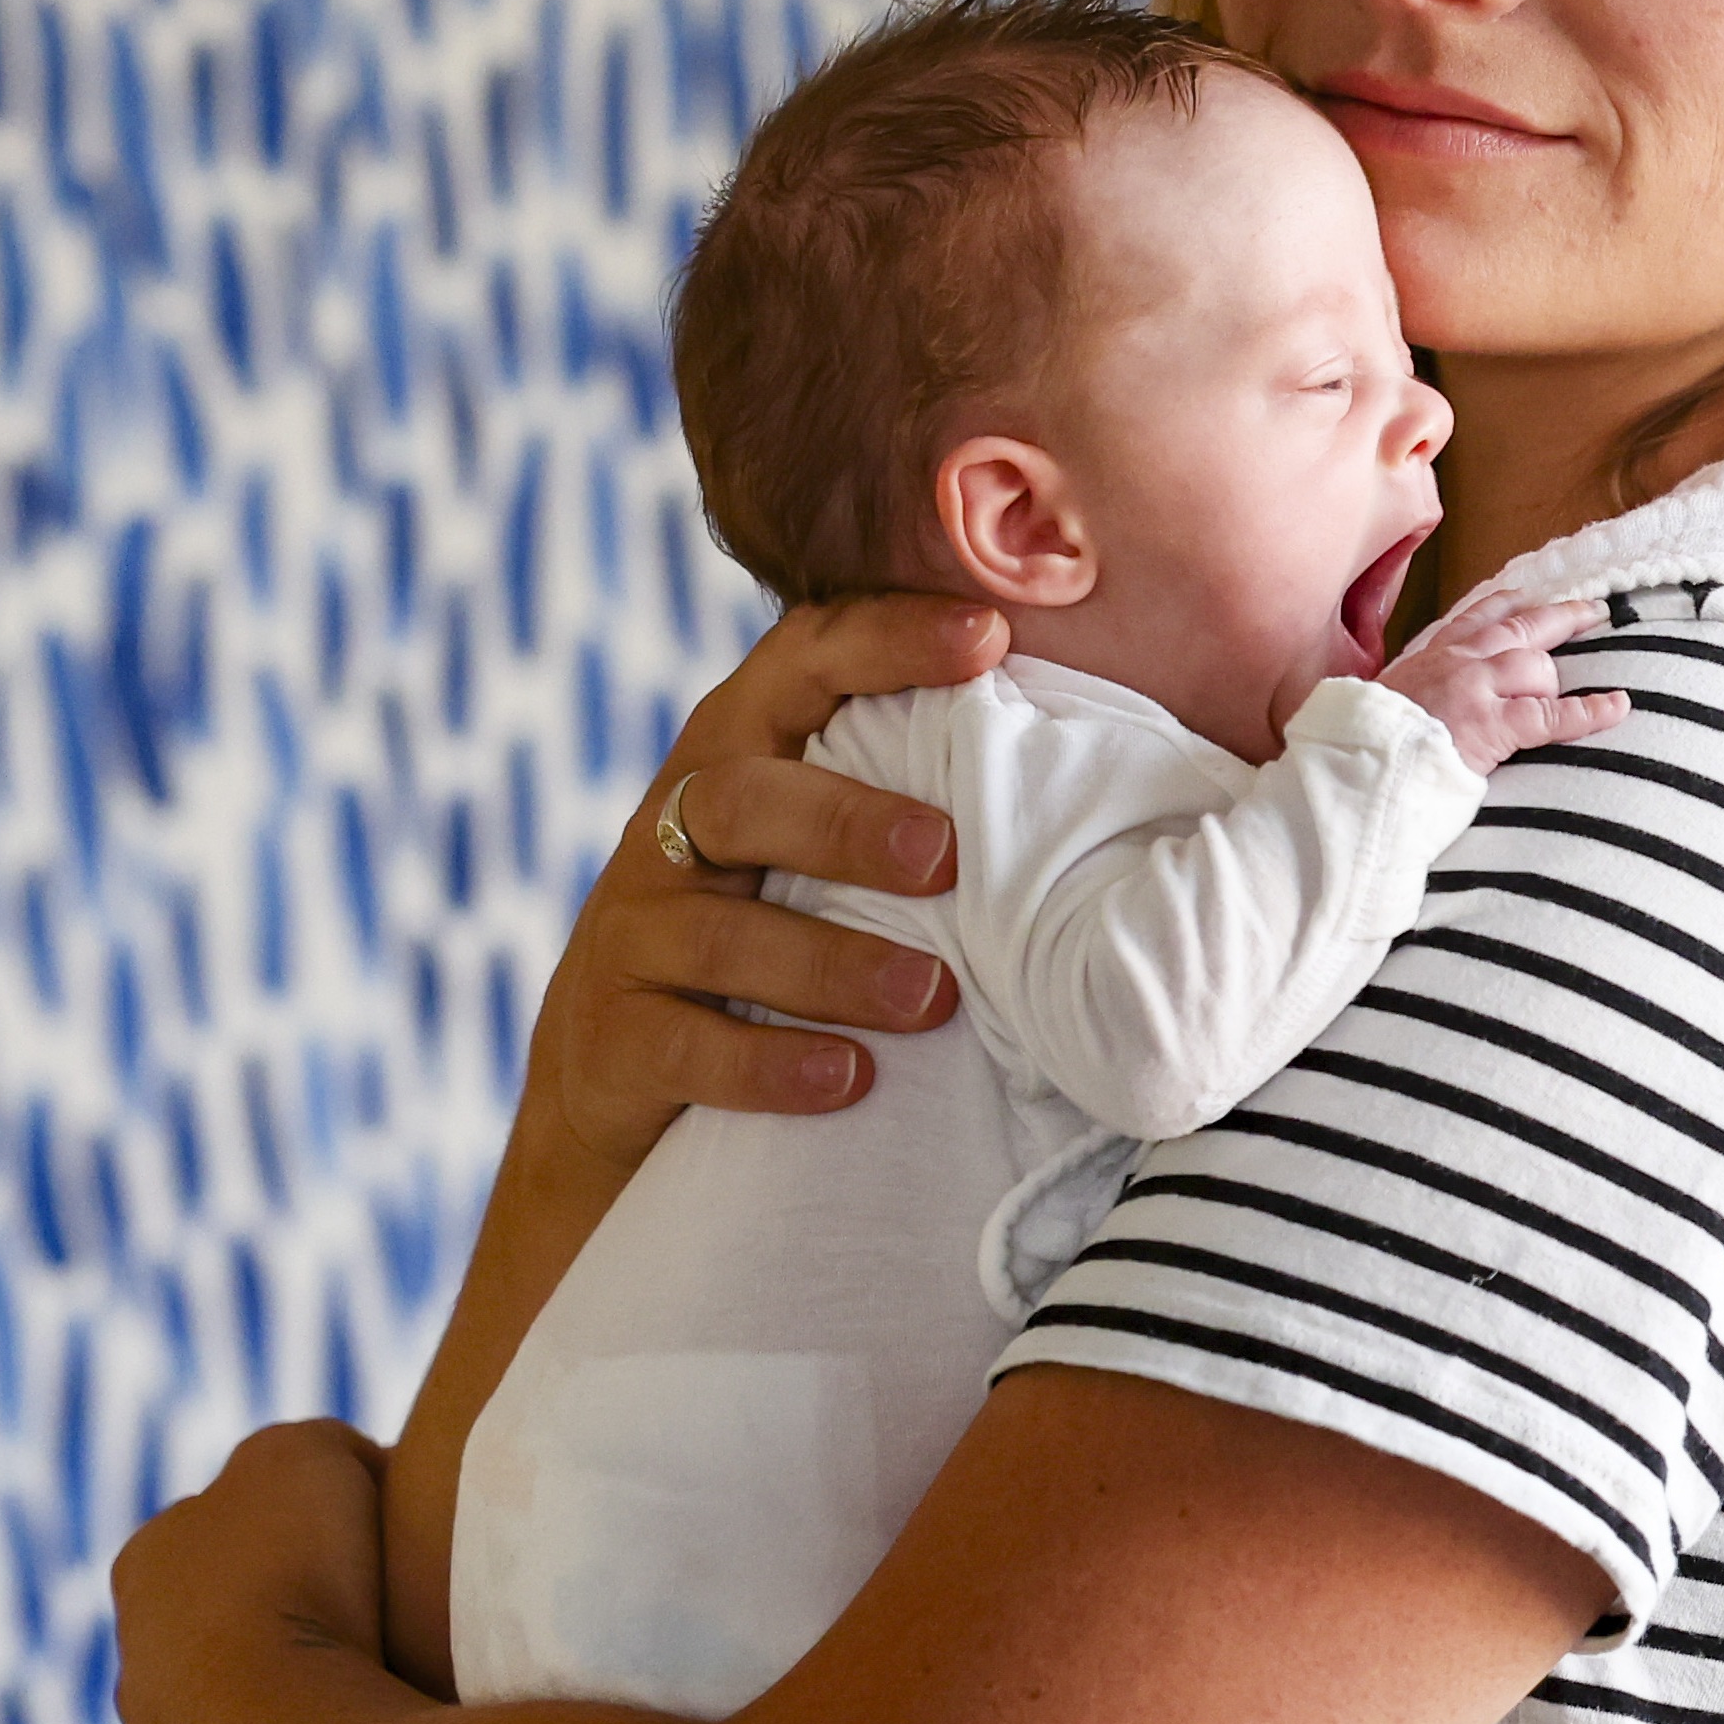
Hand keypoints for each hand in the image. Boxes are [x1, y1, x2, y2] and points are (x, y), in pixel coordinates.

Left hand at [112, 1419, 395, 1723]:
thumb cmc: (299, 1579)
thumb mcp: (306, 1453)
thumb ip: (312, 1450)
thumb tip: (346, 1485)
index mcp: (145, 1568)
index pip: (234, 1529)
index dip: (314, 1524)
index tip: (381, 1537)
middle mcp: (138, 1675)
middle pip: (237, 1634)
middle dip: (301, 1627)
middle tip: (389, 1624)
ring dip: (313, 1711)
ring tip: (398, 1699)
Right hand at [534, 597, 1007, 1174]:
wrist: (618, 1088)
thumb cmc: (772, 940)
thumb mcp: (816, 853)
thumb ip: (913, 796)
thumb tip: (1108, 759)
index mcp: (737, 758)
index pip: (797, 667)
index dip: (885, 641)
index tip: (990, 635)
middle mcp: (670, 831)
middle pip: (741, 796)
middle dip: (845, 820)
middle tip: (949, 857)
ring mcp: (632, 936)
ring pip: (717, 930)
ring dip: (831, 961)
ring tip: (934, 994)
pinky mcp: (614, 1040)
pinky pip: (686, 1048)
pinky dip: (770, 1063)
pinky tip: (850, 1077)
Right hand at [1371, 595, 1632, 780]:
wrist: (1357, 769)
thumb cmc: (1367, 743)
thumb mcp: (1386, 699)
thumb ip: (1418, 689)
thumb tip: (1432, 699)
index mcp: (1431, 656)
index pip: (1477, 617)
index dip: (1512, 604)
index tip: (1531, 596)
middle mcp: (1457, 662)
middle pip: (1520, 627)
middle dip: (1561, 617)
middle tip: (1593, 610)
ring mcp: (1476, 690)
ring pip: (1536, 666)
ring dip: (1557, 681)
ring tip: (1584, 690)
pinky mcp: (1492, 724)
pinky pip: (1552, 714)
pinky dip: (1589, 711)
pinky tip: (1616, 707)